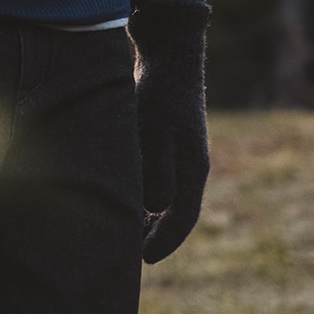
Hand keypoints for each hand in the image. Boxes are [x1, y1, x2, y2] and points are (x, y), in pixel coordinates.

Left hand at [131, 6, 209, 262]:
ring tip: (120, 232)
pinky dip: (144, 194)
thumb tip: (154, 207)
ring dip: (147, 216)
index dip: (164, 241)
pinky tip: (122, 197)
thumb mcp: (153, 130)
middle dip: (153, 234)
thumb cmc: (158, 92)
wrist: (168, 53)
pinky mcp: (167, 139)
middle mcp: (191, 165)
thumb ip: (155, 170)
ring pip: (166, 196)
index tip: (144, 260)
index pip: (183, 217)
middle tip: (125, 254)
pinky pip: (159, 178)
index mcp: (193, 168)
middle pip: (175, 212)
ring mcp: (181, 152)